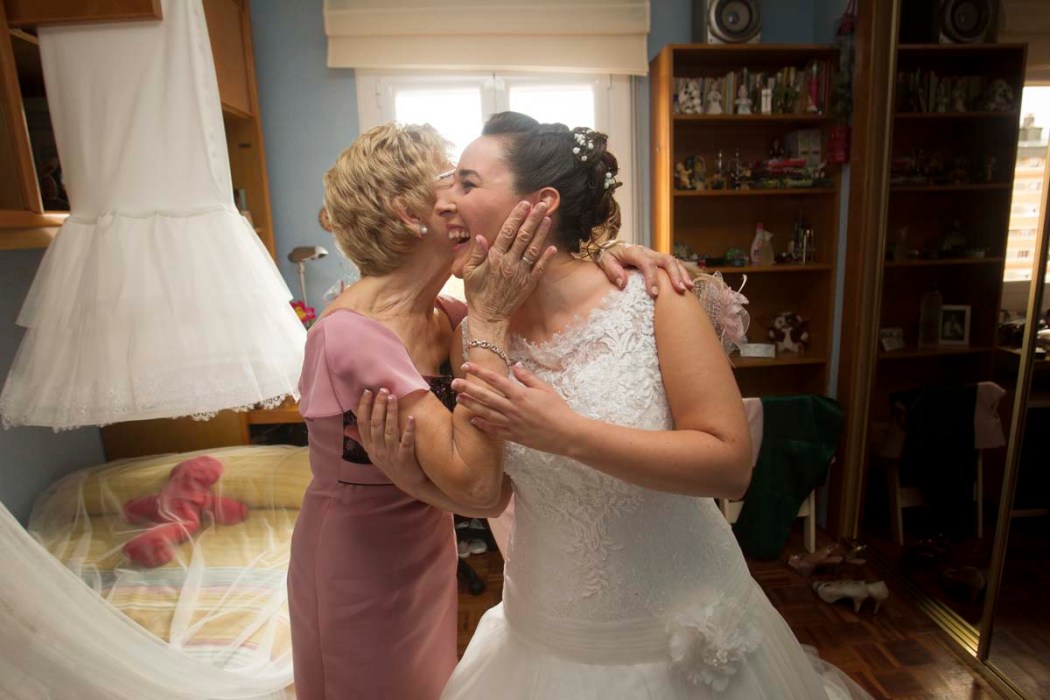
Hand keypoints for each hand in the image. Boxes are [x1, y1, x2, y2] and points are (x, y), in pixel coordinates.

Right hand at [354, 389, 427, 492]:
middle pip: (375, 425)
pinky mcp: (405, 459)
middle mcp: (378, 450)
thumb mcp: (374, 453)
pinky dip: (408, 430)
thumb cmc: (391, 464)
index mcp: (370, 447)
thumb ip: (361, 439)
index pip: (363, 424)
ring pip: (389, 431)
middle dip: (378, 406)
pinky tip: (412, 417)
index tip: (367, 392)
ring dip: (391, 413)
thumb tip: (346, 428)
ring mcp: (391, 455)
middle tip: (383, 390)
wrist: (409, 483)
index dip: (364, 407)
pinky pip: (406, 442)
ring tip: (393, 397)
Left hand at [452, 362, 577, 453]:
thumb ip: (528, 378)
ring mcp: (511, 423)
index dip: (480, 372)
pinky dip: (483, 424)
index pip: (495, 380)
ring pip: (486, 413)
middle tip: (453, 383)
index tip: (467, 366)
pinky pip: (494, 429)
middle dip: (468, 388)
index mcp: (520, 394)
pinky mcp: (513, 435)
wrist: (566, 434)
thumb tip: (515, 366)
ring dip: (470, 405)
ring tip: (458, 399)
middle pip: (485, 396)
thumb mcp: (545, 389)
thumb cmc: (558, 409)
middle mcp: (512, 408)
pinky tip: (472, 419)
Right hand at [464, 201, 557, 324]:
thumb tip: (481, 236)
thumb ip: (477, 254)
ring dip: (541, 233)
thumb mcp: (469, 273)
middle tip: (541, 204)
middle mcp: (509, 263)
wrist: (488, 317)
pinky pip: (539, 268)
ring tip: (548, 218)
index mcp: (494, 258)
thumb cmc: (477, 294)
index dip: (516, 217)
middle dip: (533, 219)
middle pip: (523, 236)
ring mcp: (521, 274)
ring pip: (533, 249)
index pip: (507, 232)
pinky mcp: (528, 284)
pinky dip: (546, 257)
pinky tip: (552, 246)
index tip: (524, 204)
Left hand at [597, 241, 693, 296]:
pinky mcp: (659, 260)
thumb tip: (623, 283)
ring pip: (673, 261)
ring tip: (688, 289)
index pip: (646, 263)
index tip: (654, 294)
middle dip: (674, 275)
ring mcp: (655, 255)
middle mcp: (647, 252)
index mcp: (634, 251)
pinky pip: (673, 265)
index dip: (651, 278)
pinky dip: (682, 274)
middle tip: (679, 290)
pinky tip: (687, 287)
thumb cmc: (609, 256)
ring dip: (682, 274)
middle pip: (666, 260)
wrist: (612, 247)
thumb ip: (612, 271)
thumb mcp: (605, 261)